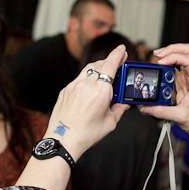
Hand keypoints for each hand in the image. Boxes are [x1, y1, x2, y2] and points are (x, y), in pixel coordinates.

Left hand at [46, 44, 128, 160]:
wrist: (63, 140)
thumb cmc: (86, 134)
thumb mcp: (110, 122)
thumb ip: (120, 109)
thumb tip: (124, 102)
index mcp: (101, 91)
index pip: (111, 65)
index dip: (118, 54)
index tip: (122, 49)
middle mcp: (87, 85)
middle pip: (100, 65)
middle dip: (109, 61)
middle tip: (117, 64)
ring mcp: (74, 86)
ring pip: (88, 70)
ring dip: (98, 68)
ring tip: (105, 74)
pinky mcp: (65, 90)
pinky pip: (79, 78)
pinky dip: (87, 78)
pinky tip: (91, 87)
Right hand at [141, 43, 188, 138]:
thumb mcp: (179, 116)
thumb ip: (160, 111)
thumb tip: (145, 107)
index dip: (175, 57)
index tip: (162, 63)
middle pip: (188, 51)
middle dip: (173, 49)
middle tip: (159, 54)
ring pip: (182, 56)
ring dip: (170, 53)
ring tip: (157, 57)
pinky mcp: (183, 82)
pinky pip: (176, 67)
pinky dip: (167, 64)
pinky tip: (159, 67)